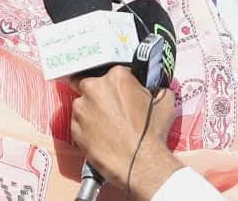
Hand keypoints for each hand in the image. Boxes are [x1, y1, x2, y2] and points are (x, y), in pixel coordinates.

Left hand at [70, 65, 182, 199]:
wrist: (140, 163)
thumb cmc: (153, 133)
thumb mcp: (165, 103)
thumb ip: (156, 88)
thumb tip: (155, 87)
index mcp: (115, 76)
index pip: (114, 74)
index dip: (120, 85)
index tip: (124, 94)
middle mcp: (93, 87)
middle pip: (92, 85)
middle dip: (99, 95)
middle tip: (112, 109)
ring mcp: (80, 107)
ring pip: (83, 105)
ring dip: (92, 111)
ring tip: (108, 127)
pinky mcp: (73, 126)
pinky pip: (79, 123)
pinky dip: (86, 128)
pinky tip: (101, 137)